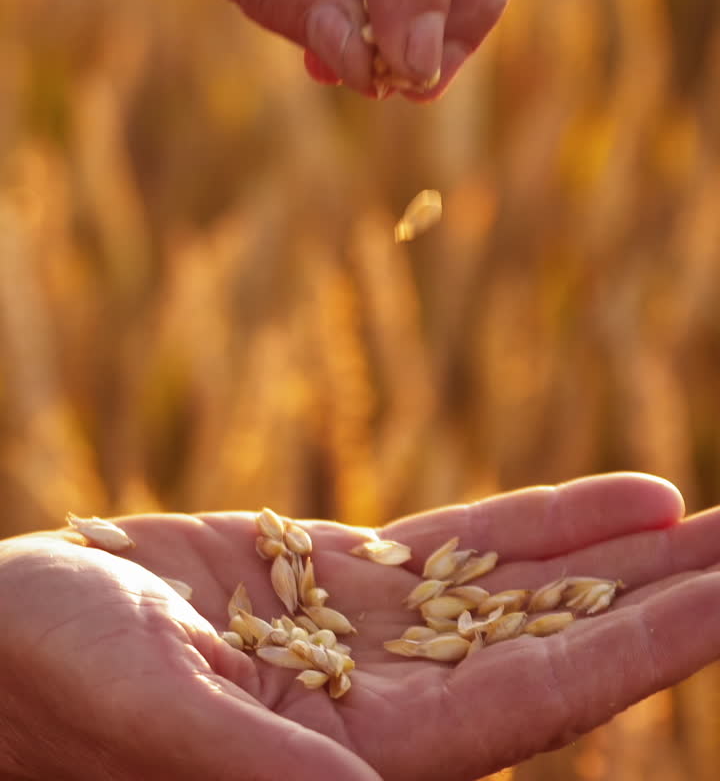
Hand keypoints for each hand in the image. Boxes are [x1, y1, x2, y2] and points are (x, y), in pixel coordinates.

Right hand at [2, 474, 718, 780]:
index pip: (543, 702)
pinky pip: (470, 549)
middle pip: (566, 648)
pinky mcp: (342, 582)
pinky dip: (551, 525)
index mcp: (363, 761)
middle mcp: (393, 709)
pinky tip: (630, 502)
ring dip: (631, 558)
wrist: (5, 638)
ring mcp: (376, 641)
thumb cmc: (46, 679)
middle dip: (671, 600)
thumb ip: (262, 759)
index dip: (650, 648)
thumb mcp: (148, 702)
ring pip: (534, 592)